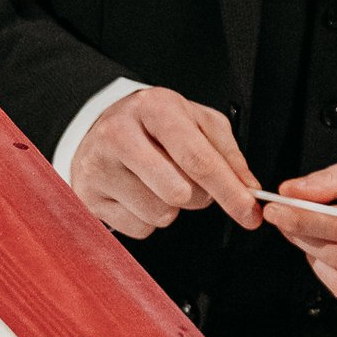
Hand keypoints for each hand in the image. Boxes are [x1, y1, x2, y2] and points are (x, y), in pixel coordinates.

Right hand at [72, 87, 260, 238]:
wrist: (101, 125)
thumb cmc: (155, 124)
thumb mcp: (197, 122)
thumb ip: (228, 154)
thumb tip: (248, 190)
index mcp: (154, 108)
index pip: (198, 159)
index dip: (229, 191)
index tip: (250, 213)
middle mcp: (119, 134)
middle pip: (179, 192)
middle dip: (198, 196)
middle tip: (189, 179)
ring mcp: (97, 166)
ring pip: (160, 214)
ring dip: (171, 207)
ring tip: (159, 181)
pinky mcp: (86, 196)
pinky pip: (138, 228)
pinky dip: (147, 218)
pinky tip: (138, 192)